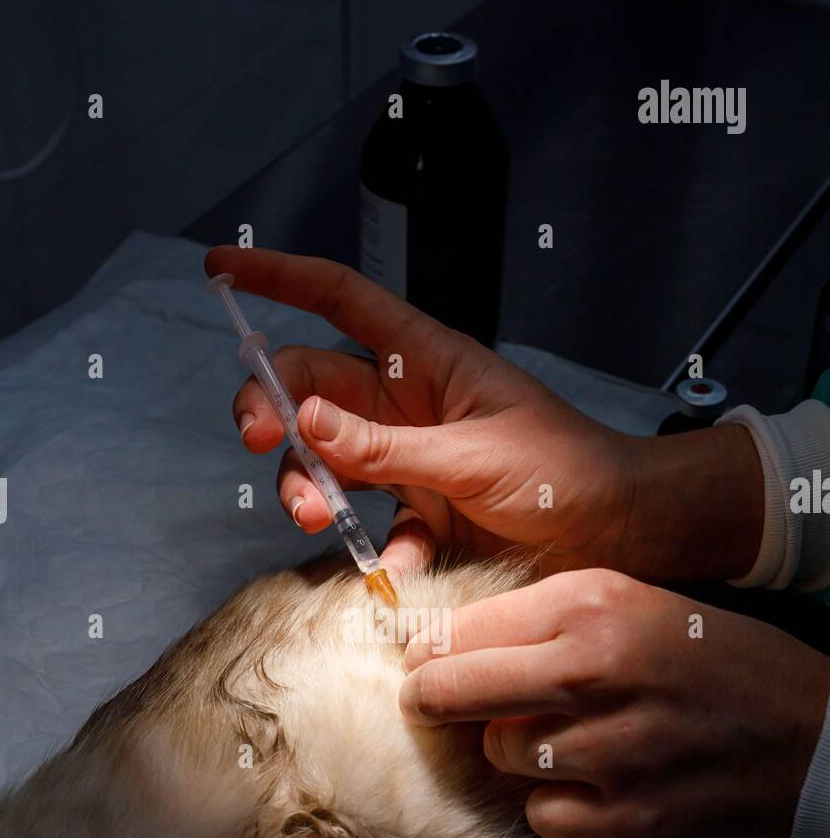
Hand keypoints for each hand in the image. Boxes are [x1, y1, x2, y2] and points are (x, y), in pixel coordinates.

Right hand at [205, 247, 762, 581]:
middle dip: (273, 410)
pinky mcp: (421, 514)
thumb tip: (305, 419)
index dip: (279, 277)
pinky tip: (394, 568)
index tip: (220, 269)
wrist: (618, 532)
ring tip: (314, 517)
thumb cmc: (565, 469)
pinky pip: (374, 527)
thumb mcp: (472, 455)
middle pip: (310, 389)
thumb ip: (387, 447)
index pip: (339, 300)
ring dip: (306, 486)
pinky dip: (376, 552)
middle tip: (262, 439)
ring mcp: (408, 460)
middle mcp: (404, 404)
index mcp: (423, 360)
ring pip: (326, 461)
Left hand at [400, 569, 829, 837]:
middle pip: (453, 695)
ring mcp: (608, 753)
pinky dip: (556, 804)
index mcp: (591, 606)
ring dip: (516, 751)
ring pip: (499, 755)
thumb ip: (539, 616)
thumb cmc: (714, 659)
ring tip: (568, 738)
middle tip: (432, 703)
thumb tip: (442, 645)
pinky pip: (540, 814)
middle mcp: (593, 673)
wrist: (810, 733)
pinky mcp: (626, 820)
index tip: (420, 663)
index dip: (427, 651)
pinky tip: (597, 783)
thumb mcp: (632, 601)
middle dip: (435, 700)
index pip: (457, 631)